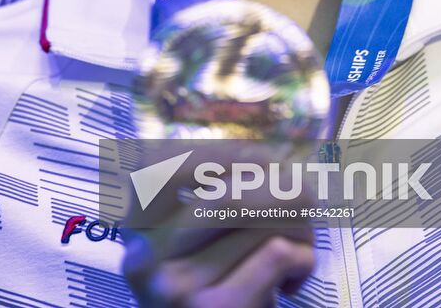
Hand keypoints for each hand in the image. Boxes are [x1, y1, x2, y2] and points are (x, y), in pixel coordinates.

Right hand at [121, 143, 316, 306]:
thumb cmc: (215, 288)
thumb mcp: (194, 243)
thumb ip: (211, 195)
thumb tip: (269, 150)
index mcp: (135, 230)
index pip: (169, 165)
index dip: (226, 152)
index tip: (264, 157)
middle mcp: (145, 257)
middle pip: (228, 190)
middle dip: (282, 185)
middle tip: (305, 196)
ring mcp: (177, 288)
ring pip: (260, 218)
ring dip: (300, 225)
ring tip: (299, 244)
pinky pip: (277, 252)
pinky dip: (302, 257)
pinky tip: (292, 280)